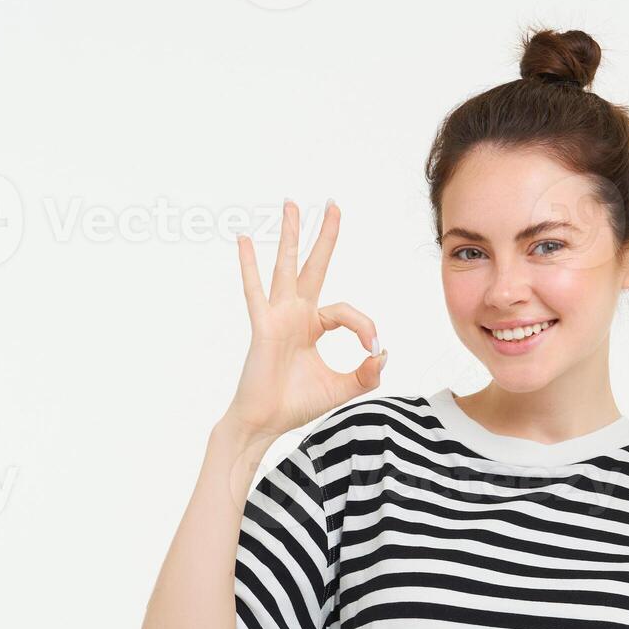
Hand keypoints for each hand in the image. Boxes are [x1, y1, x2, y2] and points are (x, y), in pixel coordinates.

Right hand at [221, 200, 384, 444]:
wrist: (264, 424)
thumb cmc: (295, 405)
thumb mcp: (342, 388)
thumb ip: (366, 373)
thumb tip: (384, 353)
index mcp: (312, 326)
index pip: (346, 311)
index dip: (365, 327)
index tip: (373, 350)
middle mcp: (295, 314)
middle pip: (314, 265)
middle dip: (324, 235)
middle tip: (333, 204)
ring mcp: (277, 317)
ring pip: (286, 267)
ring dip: (290, 235)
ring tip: (292, 204)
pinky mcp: (263, 327)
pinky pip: (255, 291)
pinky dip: (249, 266)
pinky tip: (244, 240)